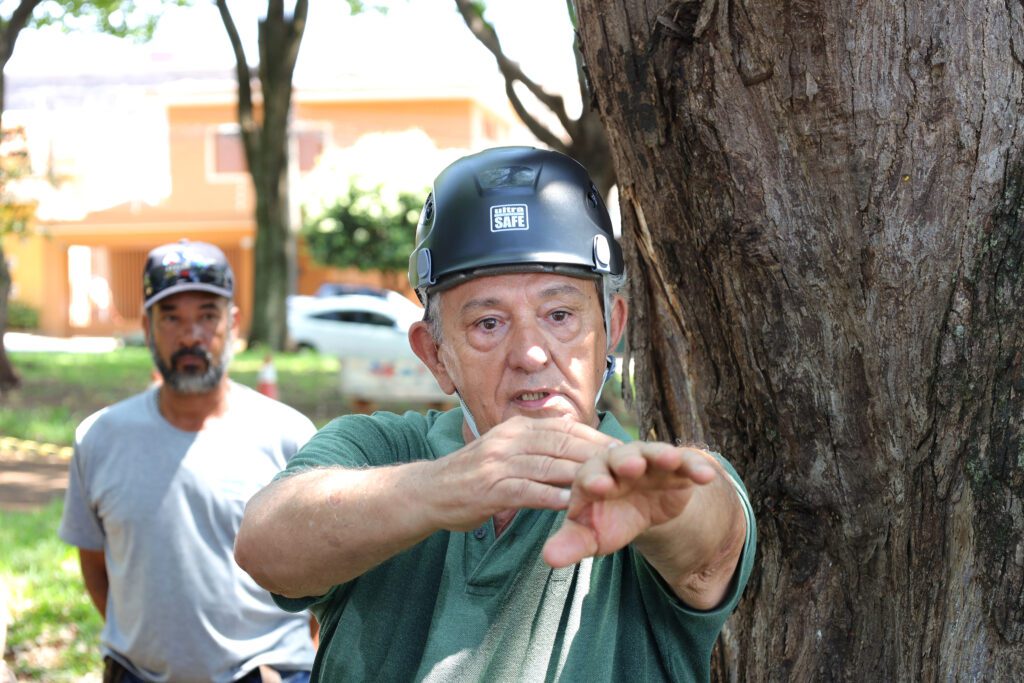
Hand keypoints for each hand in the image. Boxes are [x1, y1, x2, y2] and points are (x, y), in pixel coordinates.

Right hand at [427, 415, 619, 531]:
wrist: (428, 492)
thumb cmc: (472, 477)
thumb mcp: (505, 453)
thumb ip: (535, 449)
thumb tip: (571, 451)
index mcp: (516, 428)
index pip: (564, 428)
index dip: (596, 438)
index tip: (623, 449)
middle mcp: (509, 439)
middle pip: (562, 443)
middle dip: (597, 454)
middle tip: (628, 466)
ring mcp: (498, 462)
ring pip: (548, 464)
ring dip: (581, 474)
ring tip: (612, 485)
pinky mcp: (490, 487)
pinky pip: (526, 490)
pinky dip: (551, 496)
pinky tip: (573, 505)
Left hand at [542, 442, 718, 567]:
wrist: (641, 509)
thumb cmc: (608, 519)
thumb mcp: (590, 535)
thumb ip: (570, 544)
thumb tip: (548, 559)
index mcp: (593, 476)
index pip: (590, 474)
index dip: (594, 479)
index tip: (597, 486)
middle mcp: (619, 463)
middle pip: (621, 457)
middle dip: (626, 461)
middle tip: (632, 466)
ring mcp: (649, 462)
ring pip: (654, 453)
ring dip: (662, 455)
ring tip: (672, 460)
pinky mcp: (675, 467)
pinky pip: (685, 462)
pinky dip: (695, 466)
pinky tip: (706, 476)